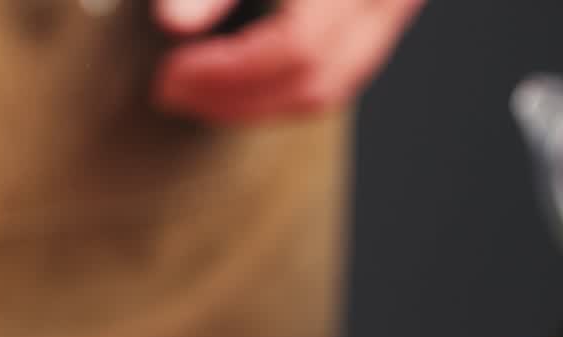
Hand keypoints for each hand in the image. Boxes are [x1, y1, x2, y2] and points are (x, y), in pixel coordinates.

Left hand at [153, 0, 424, 123]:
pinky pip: (342, 73)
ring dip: (260, 102)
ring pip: (331, 88)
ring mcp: (394, 6)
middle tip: (172, 93)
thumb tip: (168, 21)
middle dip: (235, 99)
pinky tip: (241, 80)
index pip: (295, 48)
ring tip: (199, 93)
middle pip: (315, 82)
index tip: (169, 75)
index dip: (225, 73)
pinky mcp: (387, 10)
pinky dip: (288, 87)